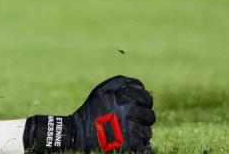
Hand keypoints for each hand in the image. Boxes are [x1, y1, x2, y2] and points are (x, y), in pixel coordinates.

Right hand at [24, 76, 154, 151]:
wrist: (78, 133)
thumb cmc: (91, 110)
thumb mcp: (101, 90)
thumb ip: (120, 83)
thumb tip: (139, 85)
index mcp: (123, 98)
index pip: (145, 97)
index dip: (145, 100)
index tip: (141, 104)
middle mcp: (129, 112)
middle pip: (149, 115)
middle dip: (144, 117)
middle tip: (136, 120)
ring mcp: (130, 130)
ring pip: (147, 131)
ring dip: (142, 131)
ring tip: (131, 131)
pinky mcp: (130, 145)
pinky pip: (145, 145)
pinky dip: (141, 144)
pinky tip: (132, 141)